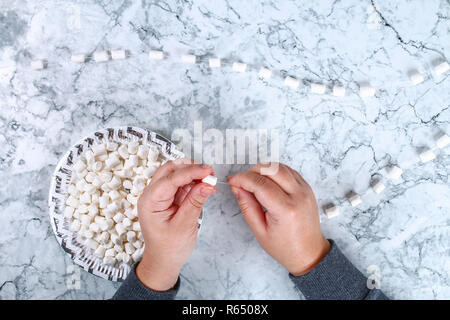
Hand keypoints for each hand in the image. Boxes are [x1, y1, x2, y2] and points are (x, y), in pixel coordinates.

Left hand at [136, 159, 216, 290]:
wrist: (163, 262)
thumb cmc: (168, 249)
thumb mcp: (184, 226)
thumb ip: (195, 202)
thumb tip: (207, 183)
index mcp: (149, 201)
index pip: (170, 179)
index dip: (190, 172)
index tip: (207, 170)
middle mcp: (152, 195)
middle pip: (170, 170)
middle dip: (190, 168)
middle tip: (209, 173)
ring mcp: (160, 196)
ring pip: (177, 175)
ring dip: (194, 175)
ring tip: (210, 181)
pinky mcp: (169, 198)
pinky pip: (182, 184)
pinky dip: (194, 183)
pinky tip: (206, 187)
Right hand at [228, 163, 329, 275]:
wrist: (308, 253)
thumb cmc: (286, 247)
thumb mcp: (260, 231)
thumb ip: (247, 206)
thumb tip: (237, 188)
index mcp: (286, 210)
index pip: (260, 184)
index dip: (242, 179)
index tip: (232, 181)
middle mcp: (299, 196)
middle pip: (271, 169)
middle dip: (252, 171)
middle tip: (243, 182)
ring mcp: (305, 190)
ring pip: (281, 167)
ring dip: (264, 170)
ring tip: (254, 184)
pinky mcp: (307, 188)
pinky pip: (289, 171)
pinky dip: (275, 172)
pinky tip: (268, 182)